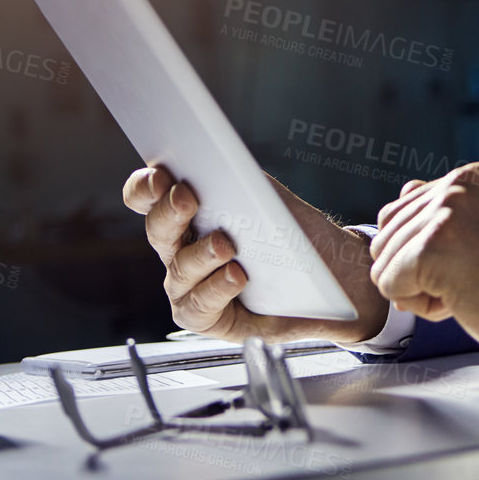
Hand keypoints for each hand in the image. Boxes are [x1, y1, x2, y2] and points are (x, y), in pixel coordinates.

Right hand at [121, 165, 389, 345]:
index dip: (146, 186)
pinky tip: (236, 276)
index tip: (160, 174)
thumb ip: (247, 182)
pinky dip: (217, 288)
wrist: (332, 279)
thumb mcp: (273, 201)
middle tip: (188, 197)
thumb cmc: (296, 236)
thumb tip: (228, 162)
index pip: (149, 197)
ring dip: (201, 254)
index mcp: (188, 214)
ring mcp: (189, 285)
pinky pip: (199, 306)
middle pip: (159, 230)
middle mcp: (180, 249)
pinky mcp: (208, 317)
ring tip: (225, 244)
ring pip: (179, 269)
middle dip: (169, 212)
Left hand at [368, 162, 478, 369]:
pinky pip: (388, 287)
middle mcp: (455, 185)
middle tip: (475, 279)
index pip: (401, 213)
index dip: (430, 254)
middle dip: (420, 272)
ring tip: (471, 287)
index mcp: (469, 176)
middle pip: (385, 238)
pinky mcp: (432, 248)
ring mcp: (444, 213)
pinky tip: (462, 299)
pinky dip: (420, 306)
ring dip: (420, 291)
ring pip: (383, 264)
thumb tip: (405, 191)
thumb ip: (445, 210)